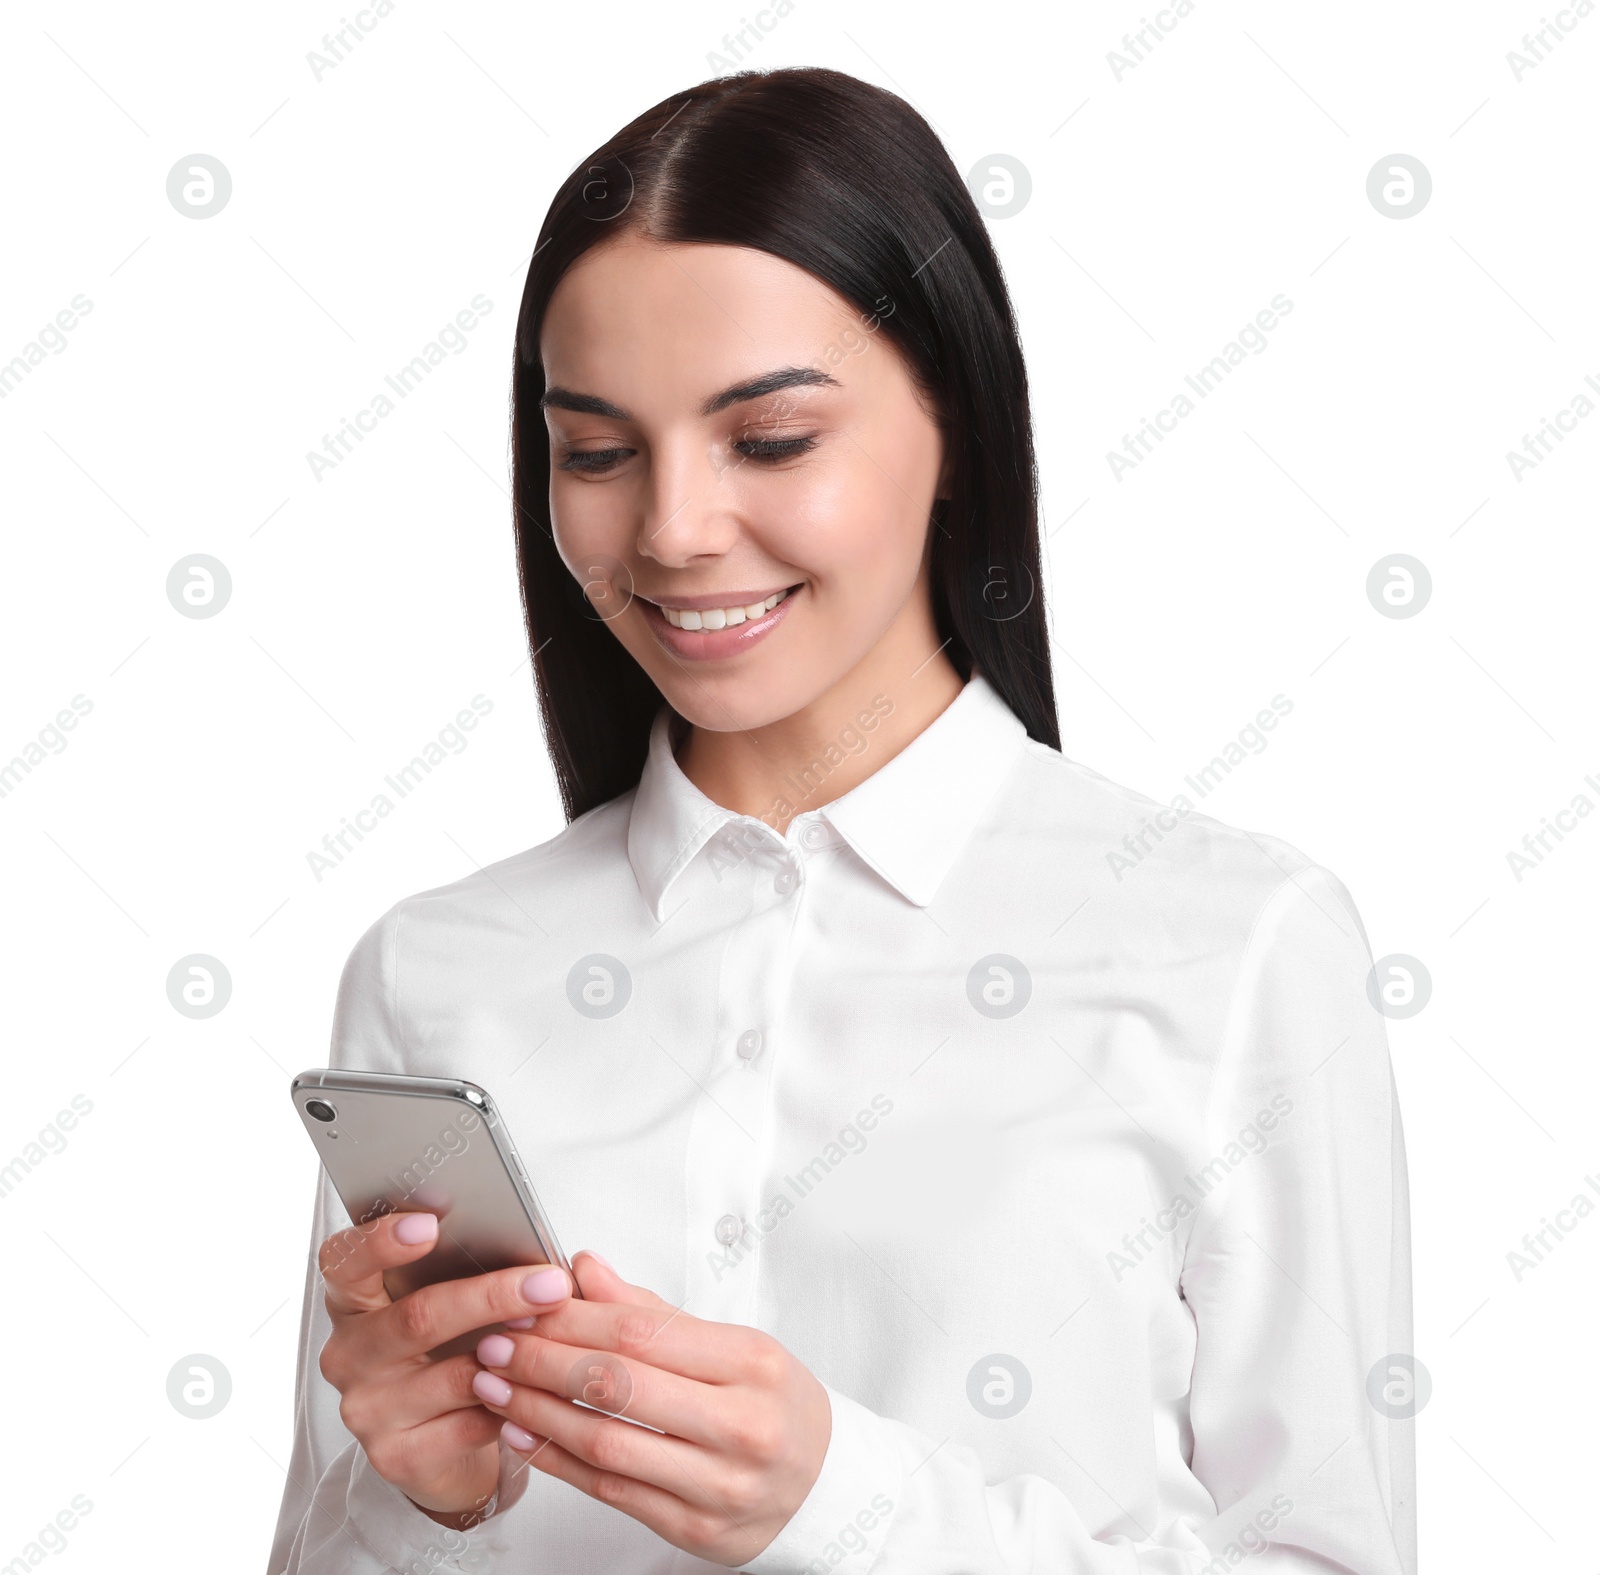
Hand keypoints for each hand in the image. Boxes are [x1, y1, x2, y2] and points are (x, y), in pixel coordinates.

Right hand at [315, 1211, 573, 1527]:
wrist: (445, 1445)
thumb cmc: (454, 1351)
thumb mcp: (455, 1303)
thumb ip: (475, 1271)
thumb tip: (536, 1256)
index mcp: (353, 1300)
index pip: (346, 1260)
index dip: (382, 1239)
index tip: (430, 1223)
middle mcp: (348, 1353)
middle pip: (417, 1316)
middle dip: (492, 1296)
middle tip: (550, 1285)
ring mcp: (366, 1408)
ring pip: (453, 1375)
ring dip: (515, 1355)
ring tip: (557, 1338)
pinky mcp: (395, 1455)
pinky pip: (468, 1423)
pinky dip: (514, 1404)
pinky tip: (542, 1391)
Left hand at [466, 1253, 831, 1566]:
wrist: (824, 1483)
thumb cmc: (774, 1404)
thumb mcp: (734, 1344)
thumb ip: (653, 1310)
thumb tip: (585, 1269)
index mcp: (752, 1364)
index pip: (645, 1331)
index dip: (576, 1316)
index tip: (528, 1304)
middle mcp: (740, 1424)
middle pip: (620, 1384)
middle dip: (544, 1360)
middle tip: (497, 1343)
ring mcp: (718, 1484)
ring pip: (606, 1443)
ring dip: (537, 1411)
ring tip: (495, 1387)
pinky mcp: (694, 1528)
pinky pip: (610, 1491)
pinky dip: (558, 1461)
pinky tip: (524, 1434)